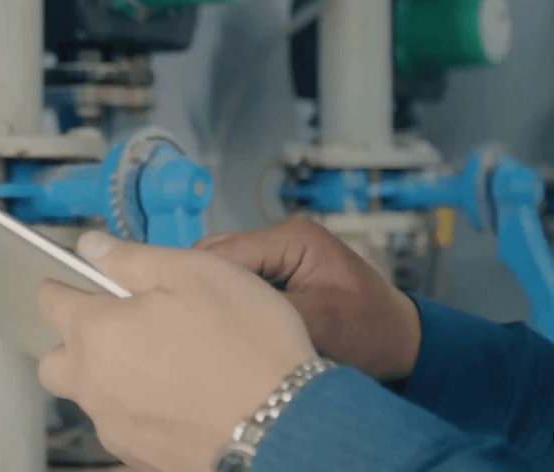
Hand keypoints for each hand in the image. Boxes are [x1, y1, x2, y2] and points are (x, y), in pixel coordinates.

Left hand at [36, 232, 315, 471]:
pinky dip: (138, 409)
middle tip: (118, 325)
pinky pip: (123, 427)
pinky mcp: (140, 457)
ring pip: (90, 397)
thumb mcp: (193, 272)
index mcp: (96, 331)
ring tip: (161, 361)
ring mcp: (115, 426)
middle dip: (75, 341)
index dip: (64, 285)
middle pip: (56, 359)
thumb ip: (130, 258)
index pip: (50, 301)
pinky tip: (178, 396)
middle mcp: (94, 384)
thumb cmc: (245, 344)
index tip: (79, 283)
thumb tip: (91, 247)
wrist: (285, 424)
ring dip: (108, 377)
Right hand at [196, 217, 421, 381]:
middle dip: (202, 284)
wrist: (404, 345)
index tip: (175, 311)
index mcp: (292, 238)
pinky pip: (242, 279)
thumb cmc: (367, 334)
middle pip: (219, 254)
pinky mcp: (281, 270)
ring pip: (226, 267)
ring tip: (201, 324)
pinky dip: (231, 299)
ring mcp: (281, 252)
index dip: (198, 280)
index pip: (225, 252)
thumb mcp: (313, 322)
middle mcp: (282, 236)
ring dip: (216, 293)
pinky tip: (222, 322)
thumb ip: (260, 307)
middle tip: (183, 321)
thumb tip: (207, 305)